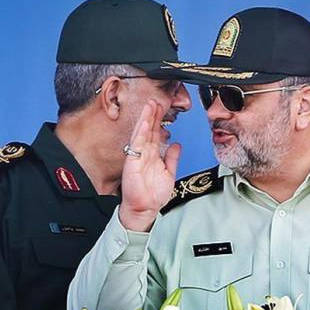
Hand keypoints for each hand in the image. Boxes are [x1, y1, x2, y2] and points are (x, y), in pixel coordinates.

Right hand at [119, 101, 180, 231]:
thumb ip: (172, 158)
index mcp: (153, 154)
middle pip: (148, 129)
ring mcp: (138, 156)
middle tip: (156, 100)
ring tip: (150, 105)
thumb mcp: (169, 173)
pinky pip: (136, 144)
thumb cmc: (153, 194)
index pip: (155, 133)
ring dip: (145, 119)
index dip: (159, 120)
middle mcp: (144, 153)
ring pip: (142, 133)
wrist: (145, 208)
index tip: (162, 107)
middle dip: (152, 115)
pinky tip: (143, 122)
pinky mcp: (132, 161)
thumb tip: (177, 144)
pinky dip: (140, 132)